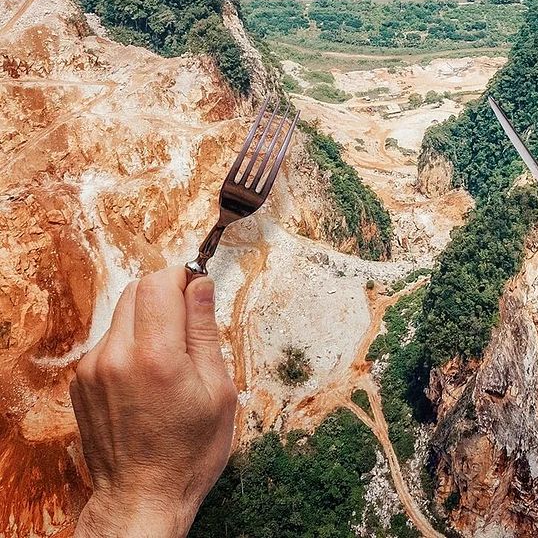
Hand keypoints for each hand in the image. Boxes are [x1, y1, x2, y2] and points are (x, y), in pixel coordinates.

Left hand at [71, 267, 236, 537]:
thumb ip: (204, 330)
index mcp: (157, 357)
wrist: (141, 498)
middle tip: (187, 323)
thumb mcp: (217, 390)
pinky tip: (146, 375)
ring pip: (121, 312)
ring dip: (147, 318)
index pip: (159, 283)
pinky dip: (130, 343)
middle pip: (136, 289)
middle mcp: (117, 356)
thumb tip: (200, 284)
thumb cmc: (189, 452)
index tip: (198, 290)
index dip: (182, 278)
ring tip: (168, 356)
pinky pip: (109, 340)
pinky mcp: (81, 381)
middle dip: (164, 294)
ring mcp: (93, 369)